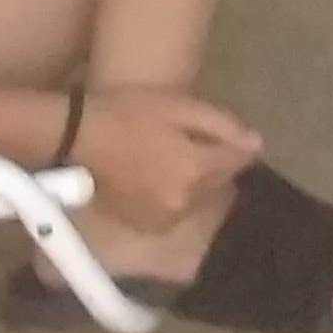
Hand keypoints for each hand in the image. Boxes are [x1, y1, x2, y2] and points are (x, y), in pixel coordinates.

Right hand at [73, 82, 260, 228]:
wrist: (77, 137)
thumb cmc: (128, 113)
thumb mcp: (180, 106)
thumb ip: (222, 126)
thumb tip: (256, 144)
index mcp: (195, 170)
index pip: (238, 163)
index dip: (240, 148)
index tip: (236, 138)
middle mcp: (184, 202)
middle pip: (219, 183)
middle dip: (217, 164)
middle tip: (197, 142)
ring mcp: (162, 219)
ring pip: (199, 199)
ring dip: (198, 182)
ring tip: (175, 158)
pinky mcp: (144, 225)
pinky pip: (176, 212)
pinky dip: (176, 196)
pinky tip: (160, 176)